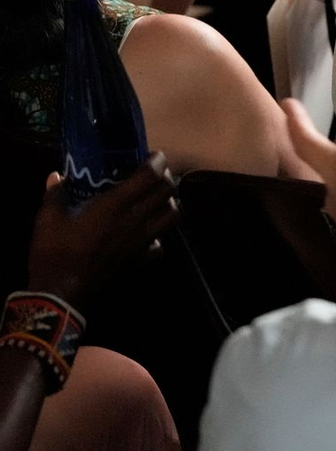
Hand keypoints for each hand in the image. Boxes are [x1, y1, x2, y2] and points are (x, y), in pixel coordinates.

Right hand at [25, 154, 180, 305]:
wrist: (60, 294)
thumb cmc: (53, 253)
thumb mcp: (46, 220)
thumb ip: (55, 194)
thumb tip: (56, 176)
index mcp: (114, 205)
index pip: (150, 176)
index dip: (157, 162)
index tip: (153, 156)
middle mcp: (134, 220)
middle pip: (168, 192)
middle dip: (167, 178)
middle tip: (155, 175)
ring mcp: (141, 241)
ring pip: (172, 216)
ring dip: (169, 203)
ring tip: (156, 200)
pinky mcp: (141, 260)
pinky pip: (160, 243)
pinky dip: (159, 234)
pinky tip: (146, 232)